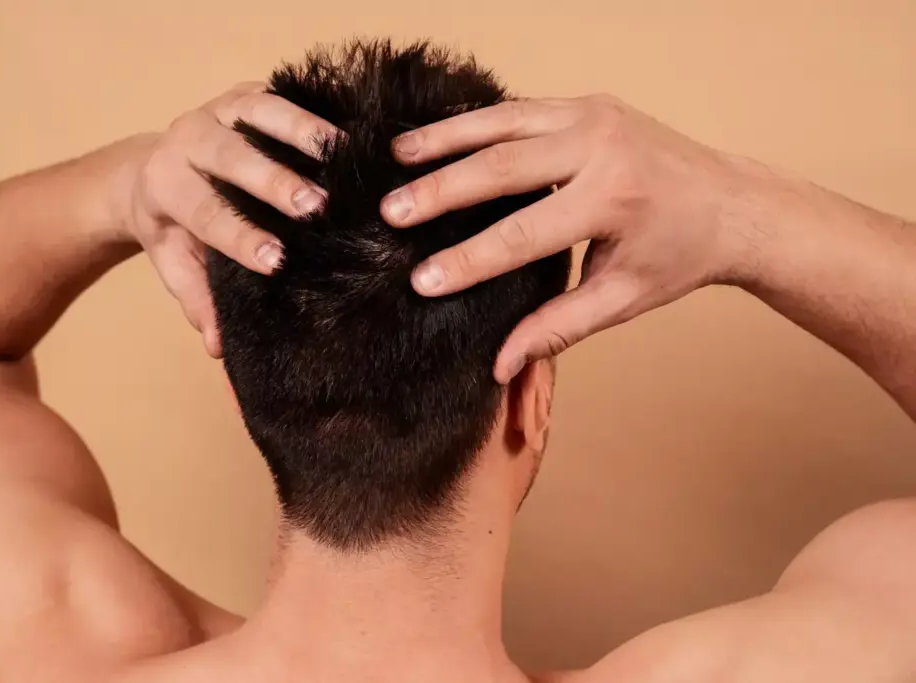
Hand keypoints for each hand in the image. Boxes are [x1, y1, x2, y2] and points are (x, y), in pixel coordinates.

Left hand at [113, 82, 338, 356]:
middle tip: (315, 206)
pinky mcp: (246, 93)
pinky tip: (352, 125)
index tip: (277, 261)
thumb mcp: (177, 264)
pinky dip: (316, 106)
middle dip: (274, 181)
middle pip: (231, 157)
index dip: (240, 238)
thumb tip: (219, 349)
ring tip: (344, 154)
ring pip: (259, 112)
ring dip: (303, 132)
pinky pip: (281, 93)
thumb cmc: (174, 227)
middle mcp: (187, 139)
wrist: (152, 167)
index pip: (205, 214)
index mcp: (166, 186)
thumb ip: (198, 303)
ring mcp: (219, 109)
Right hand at [380, 95, 778, 380]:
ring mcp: (596, 116)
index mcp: (615, 200)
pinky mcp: (589, 103)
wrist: (733, 204)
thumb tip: (497, 366)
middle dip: (441, 190)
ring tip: (396, 156)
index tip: (421, 280)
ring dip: (446, 140)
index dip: (469, 261)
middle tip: (391, 212)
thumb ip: (557, 330)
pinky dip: (476, 120)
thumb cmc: (679, 257)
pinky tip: (437, 134)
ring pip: (504, 123)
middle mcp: (604, 147)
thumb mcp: (621, 300)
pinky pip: (521, 108)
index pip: (523, 235)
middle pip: (504, 167)